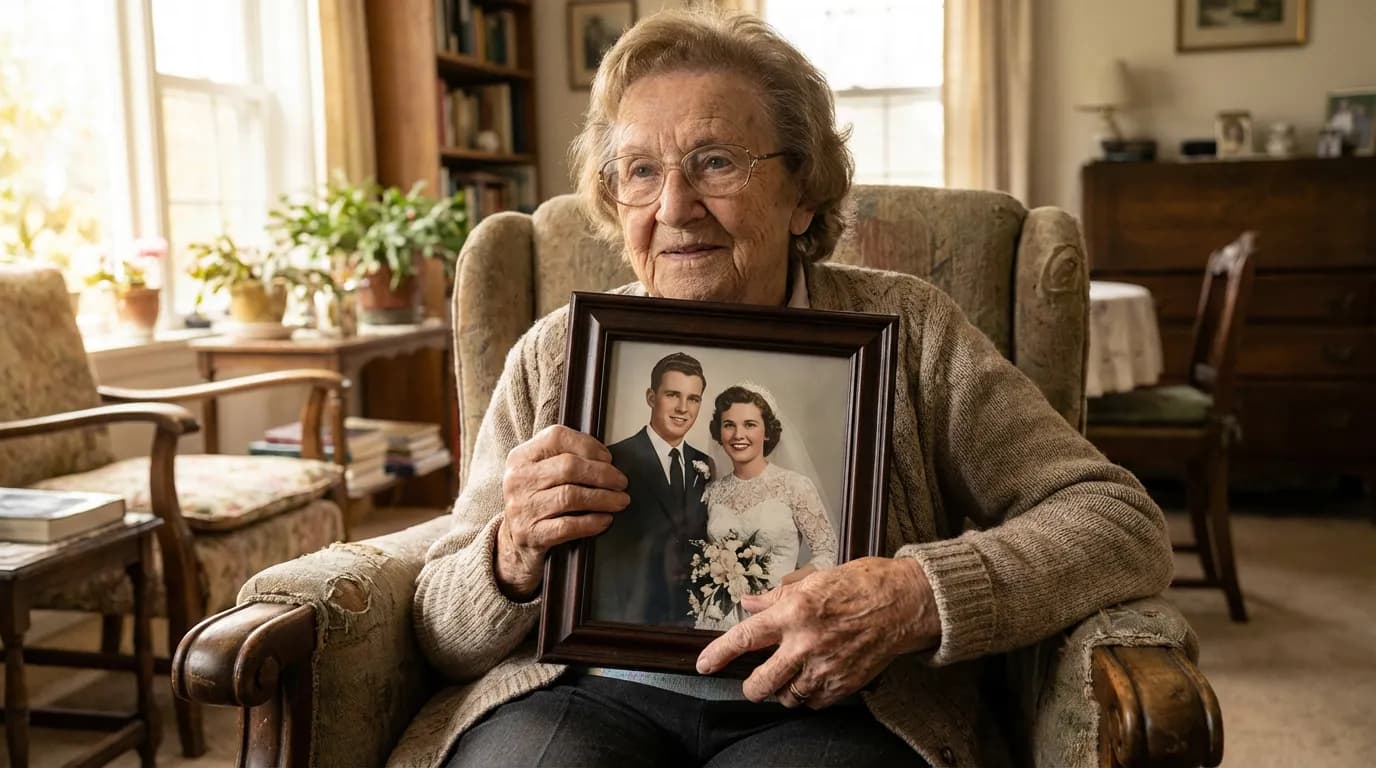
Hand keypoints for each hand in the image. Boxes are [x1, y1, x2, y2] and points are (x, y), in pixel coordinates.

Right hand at [495, 425, 627, 600]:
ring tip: (620, 501)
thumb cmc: (537, 502)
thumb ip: (564, 459)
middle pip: (568, 467)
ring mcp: (522, 507)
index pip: (556, 437)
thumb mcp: (541, 474)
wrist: (514, 543)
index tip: (608, 458)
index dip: (588, 445)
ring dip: (603, 498)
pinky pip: (567, 526)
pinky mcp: (530, 534)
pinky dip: (592, 522)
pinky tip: (605, 520)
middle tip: (622, 482)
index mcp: (521, 457)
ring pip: (571, 496)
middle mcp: (517, 479)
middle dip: (603, 474)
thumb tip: (607, 459)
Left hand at [696, 557, 940, 708]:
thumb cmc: (860, 583)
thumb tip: (748, 603)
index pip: (745, 638)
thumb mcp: (813, 579)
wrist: (904, 602)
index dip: (719, 654)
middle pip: (761, 683)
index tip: (703, 666)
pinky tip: (815, 678)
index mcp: (795, 612)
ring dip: (783, 690)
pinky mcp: (845, 685)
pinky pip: (814, 703)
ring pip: (787, 697)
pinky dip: (809, 696)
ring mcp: (826, 668)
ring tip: (792, 674)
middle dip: (752, 686)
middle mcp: (806, 643)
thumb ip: (777, 596)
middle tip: (755, 680)